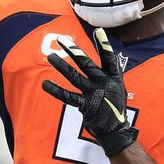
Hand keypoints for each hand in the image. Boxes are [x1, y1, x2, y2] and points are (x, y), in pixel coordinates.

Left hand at [42, 28, 137, 156]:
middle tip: (61, 39)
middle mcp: (104, 84)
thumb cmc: (115, 107)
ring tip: (51, 57)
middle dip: (73, 50)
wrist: (116, 132)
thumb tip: (102, 57)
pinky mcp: (85, 106)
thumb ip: (109, 74)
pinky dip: (56, 90)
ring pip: (74, 77)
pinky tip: (45, 84)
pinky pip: (68, 96)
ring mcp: (94, 94)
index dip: (104, 45)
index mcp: (114, 78)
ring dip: (62, 66)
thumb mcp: (117, 88)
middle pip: (86, 63)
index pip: (109, 58)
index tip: (98, 31)